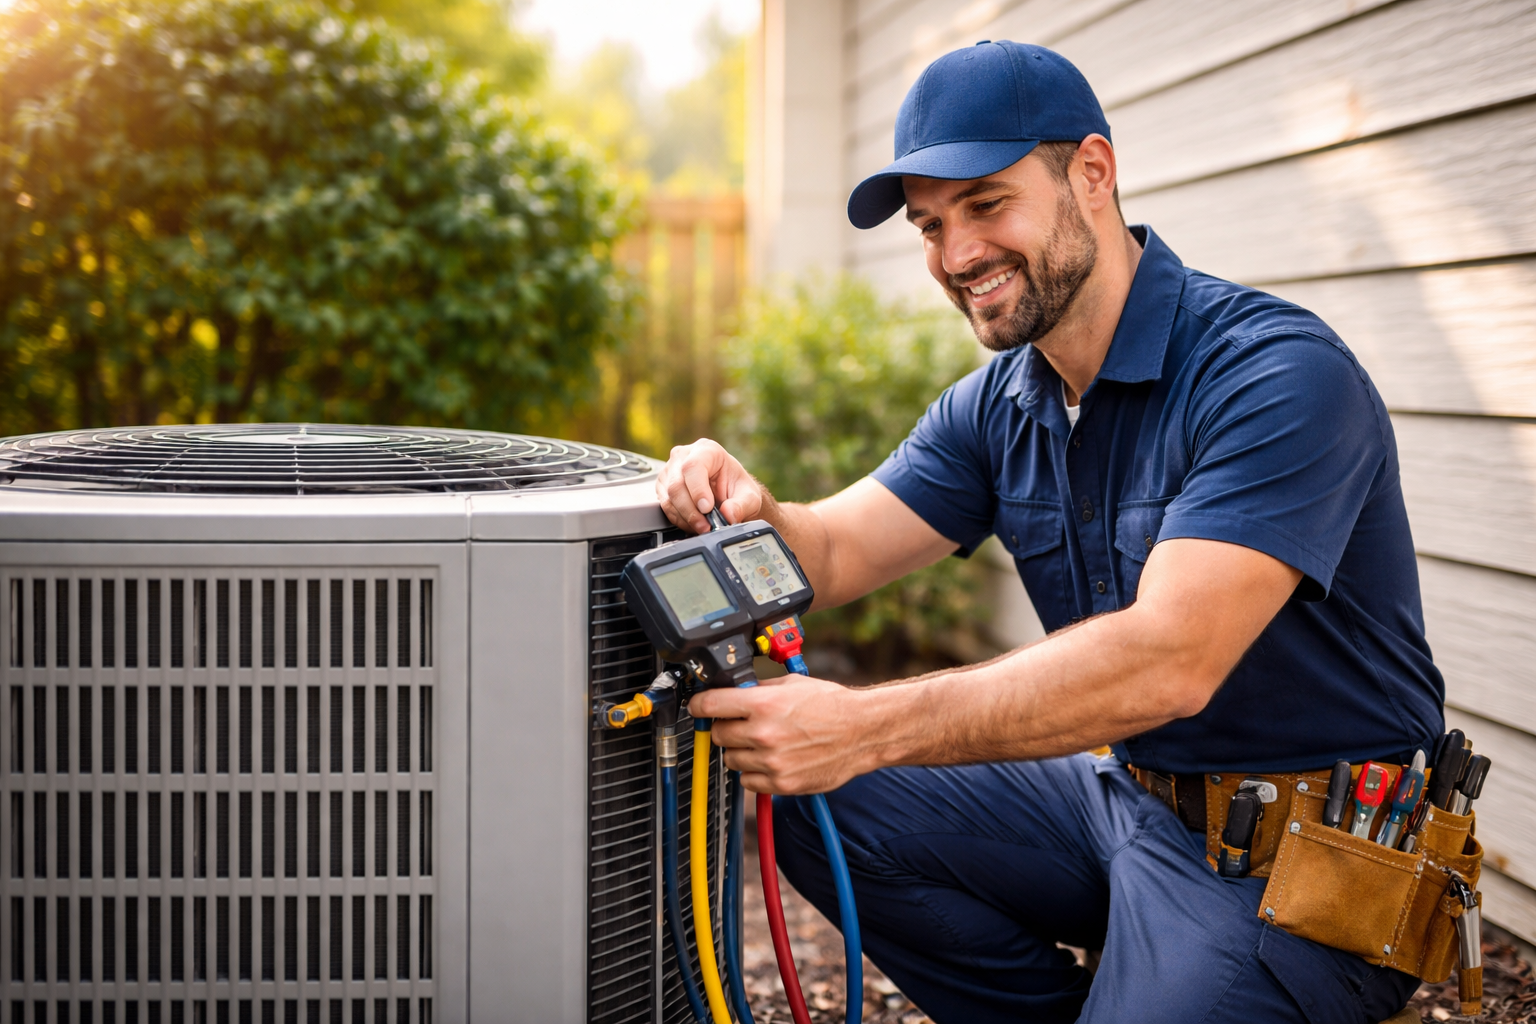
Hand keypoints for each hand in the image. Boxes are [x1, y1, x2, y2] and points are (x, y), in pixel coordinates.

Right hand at [656, 437, 767, 533]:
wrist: (730, 494)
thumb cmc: (737, 488)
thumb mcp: (749, 497)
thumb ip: (741, 505)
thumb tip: (728, 514)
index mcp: (707, 450)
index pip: (693, 466)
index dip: (698, 490)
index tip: (707, 509)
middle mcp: (684, 456)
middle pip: (677, 484)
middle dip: (691, 510)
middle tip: (706, 525)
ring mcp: (671, 471)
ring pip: (669, 497)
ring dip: (685, 517)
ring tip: (702, 527)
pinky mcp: (664, 486)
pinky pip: (665, 506)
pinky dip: (679, 519)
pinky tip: (693, 523)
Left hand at [690, 675, 874, 794]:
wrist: (862, 733)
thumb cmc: (831, 706)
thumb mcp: (792, 684)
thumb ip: (759, 689)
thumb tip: (732, 691)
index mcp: (764, 704)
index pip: (710, 705)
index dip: (699, 705)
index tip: (697, 707)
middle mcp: (764, 733)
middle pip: (719, 734)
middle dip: (727, 727)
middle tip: (742, 724)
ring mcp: (772, 761)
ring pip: (731, 760)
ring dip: (740, 751)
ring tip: (762, 742)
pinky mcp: (781, 783)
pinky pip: (748, 781)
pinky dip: (754, 772)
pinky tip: (771, 759)